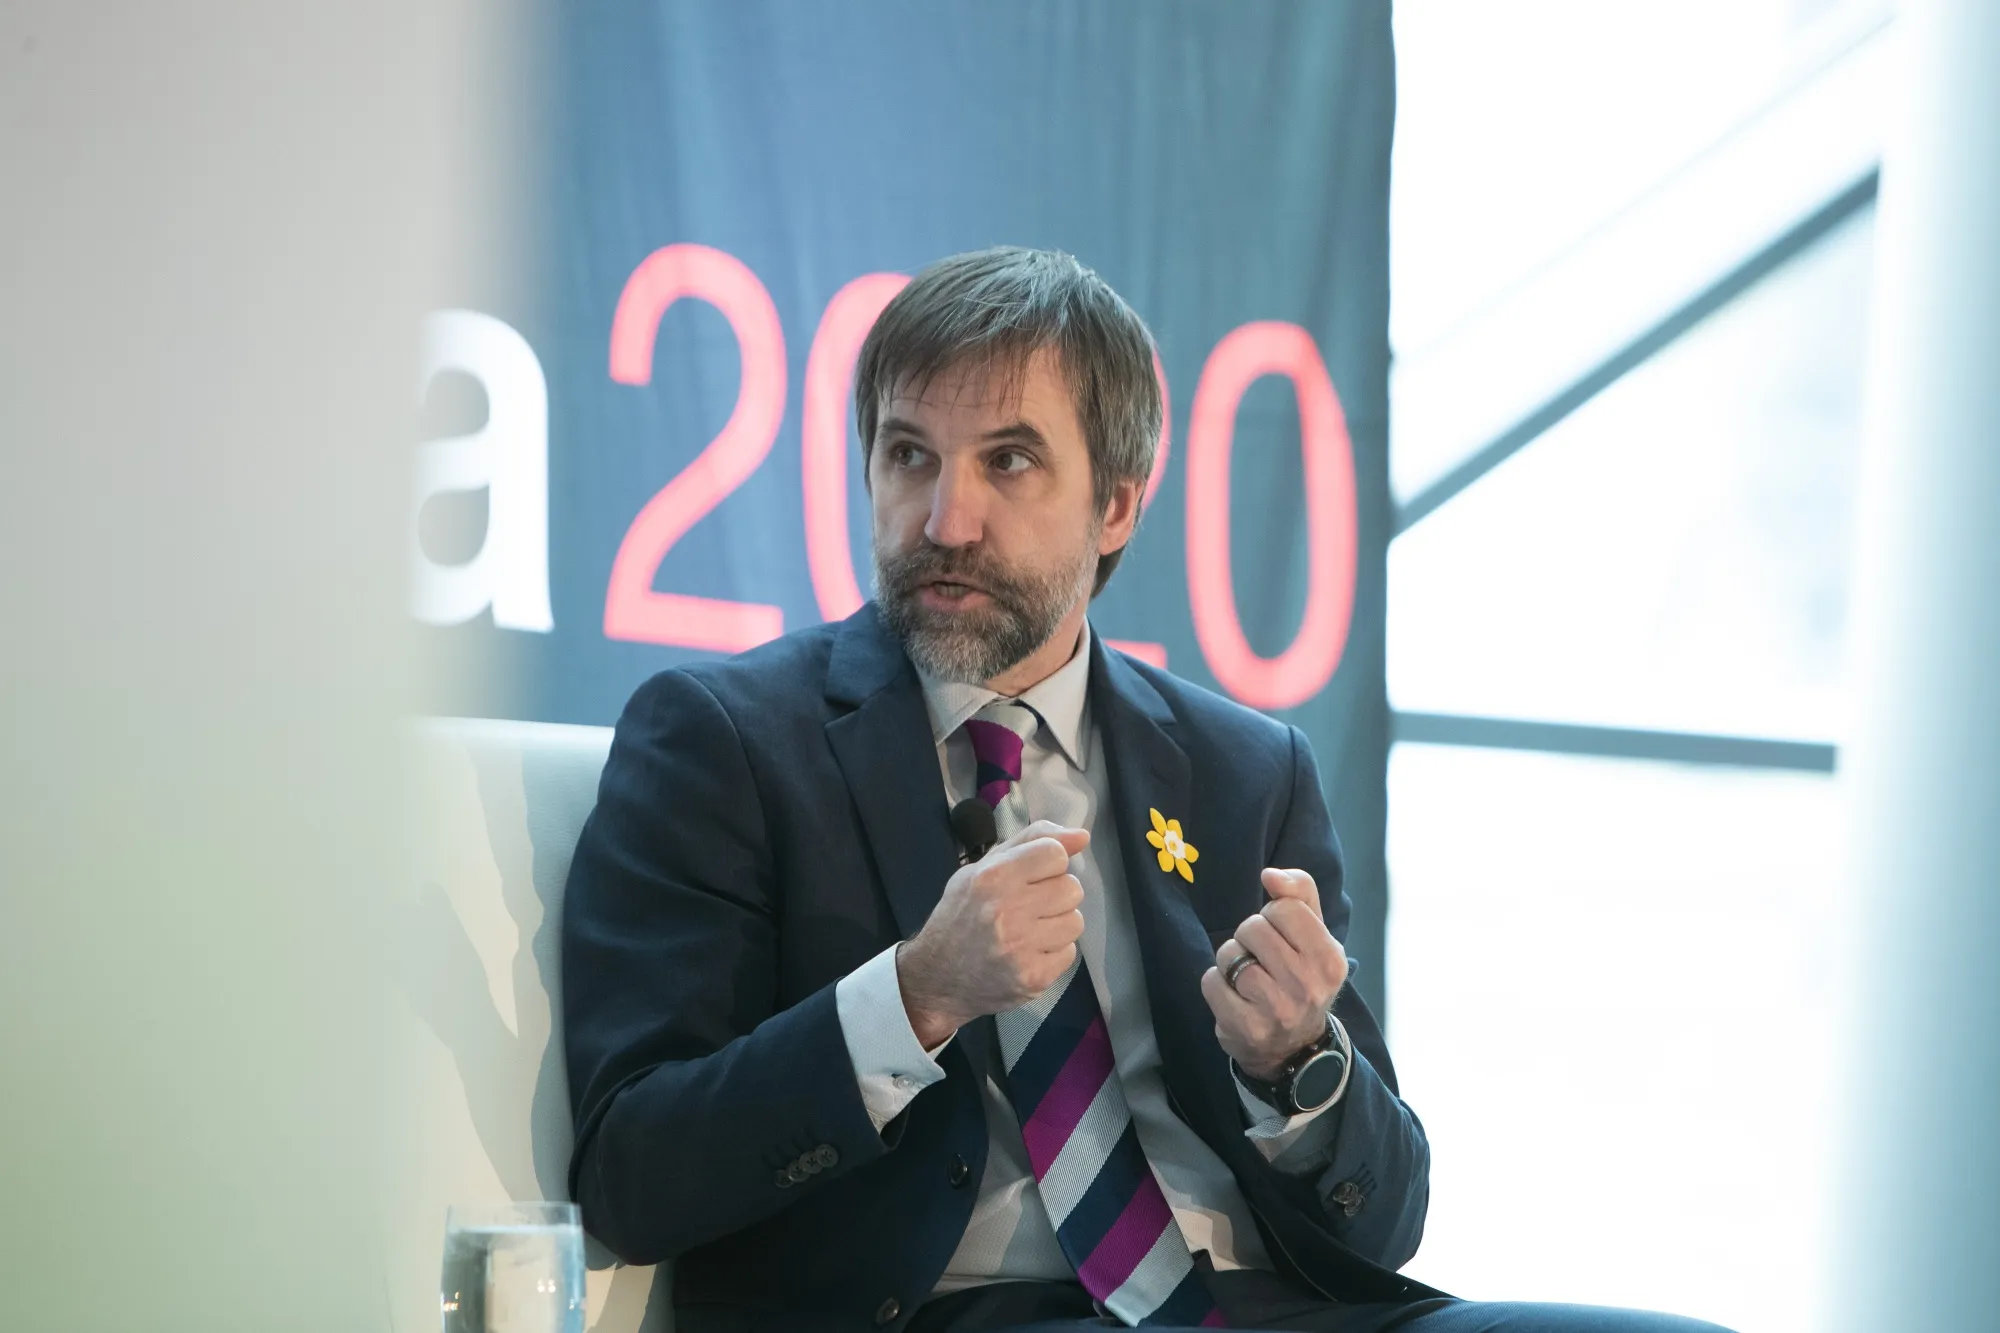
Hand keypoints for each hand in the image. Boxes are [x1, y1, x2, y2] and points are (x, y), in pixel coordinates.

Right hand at [897, 820, 1089, 1047]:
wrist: (937, 978)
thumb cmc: (961, 916)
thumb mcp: (982, 869)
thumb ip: (1031, 842)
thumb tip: (1082, 836)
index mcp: (994, 876)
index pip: (1055, 853)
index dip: (1048, 864)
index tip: (1031, 878)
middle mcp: (1008, 909)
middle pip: (1072, 888)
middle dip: (1055, 895)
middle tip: (1029, 907)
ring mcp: (1022, 946)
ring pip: (1075, 921)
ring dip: (1057, 925)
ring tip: (1029, 931)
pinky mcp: (1034, 977)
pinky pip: (1069, 953)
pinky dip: (1053, 953)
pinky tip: (1028, 953)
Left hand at [1200, 868, 1348, 1080]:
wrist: (1294, 1047)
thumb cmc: (1302, 977)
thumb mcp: (1314, 935)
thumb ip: (1300, 894)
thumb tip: (1270, 874)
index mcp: (1329, 959)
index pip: (1283, 908)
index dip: (1273, 917)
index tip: (1281, 938)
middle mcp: (1307, 985)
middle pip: (1252, 927)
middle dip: (1250, 938)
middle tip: (1263, 960)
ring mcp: (1276, 1009)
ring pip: (1229, 953)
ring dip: (1231, 961)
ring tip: (1248, 979)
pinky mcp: (1244, 1026)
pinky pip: (1211, 980)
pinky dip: (1216, 983)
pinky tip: (1234, 997)